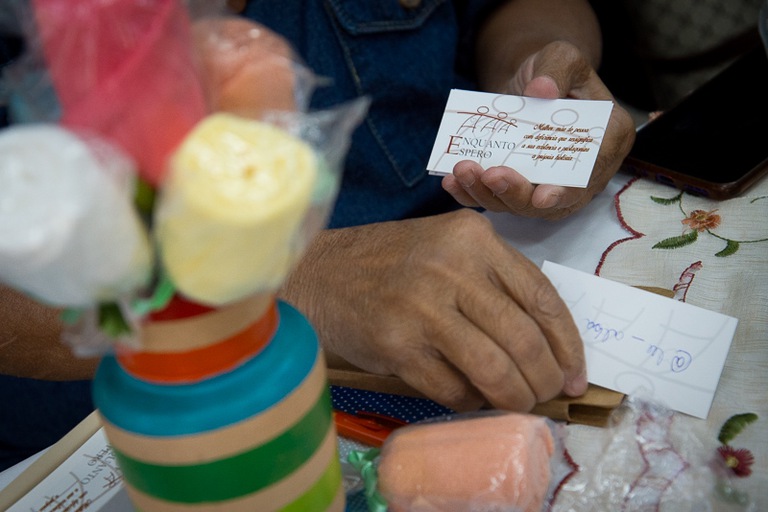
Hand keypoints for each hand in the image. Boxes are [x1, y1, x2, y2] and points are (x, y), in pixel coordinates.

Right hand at [280, 209, 586, 411]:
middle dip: (545, 379)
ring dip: (514, 397)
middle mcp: (451, 266)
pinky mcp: (397, 344)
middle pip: (523, 338)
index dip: (568, 344)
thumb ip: (494, 281)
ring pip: (493, 368)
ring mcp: (421, 306)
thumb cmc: (390, 263)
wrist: (319, 273)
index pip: (542, 296)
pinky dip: (469, 402)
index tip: (575, 374)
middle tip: (548, 396)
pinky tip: (469, 398)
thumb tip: (545, 346)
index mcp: (474, 237)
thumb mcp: (447, 248)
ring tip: (517, 404)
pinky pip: (452, 388)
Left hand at [442, 41, 635, 219]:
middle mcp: (583, 172)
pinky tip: (452, 182)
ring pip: (521, 206)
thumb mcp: (561, 56)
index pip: (591, 174)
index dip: (567, 191)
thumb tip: (542, 90)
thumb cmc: (551, 71)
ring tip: (463, 171)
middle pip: (553, 202)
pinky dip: (472, 195)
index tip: (541, 197)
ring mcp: (550, 185)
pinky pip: (496, 200)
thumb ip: (557, 68)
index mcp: (607, 140)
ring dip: (490, 195)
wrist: (528, 82)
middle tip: (489, 175)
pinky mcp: (521, 188)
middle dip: (518, 194)